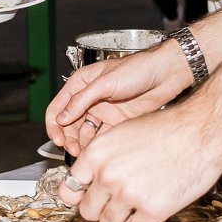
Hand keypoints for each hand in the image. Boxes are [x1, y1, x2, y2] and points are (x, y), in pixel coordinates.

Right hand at [46, 42, 190, 154]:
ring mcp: (103, 111)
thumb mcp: (105, 82)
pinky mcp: (117, 121)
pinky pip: (102, 137)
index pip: (58, 107)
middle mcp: (90, 99)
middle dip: (68, 137)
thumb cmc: (138, 68)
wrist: (167, 74)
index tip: (57, 138)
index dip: (54, 124)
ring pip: (84, 132)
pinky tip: (98, 151)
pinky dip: (97, 145)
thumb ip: (82, 100)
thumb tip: (62, 118)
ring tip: (84, 153)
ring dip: (81, 143)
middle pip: (69, 124)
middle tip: (72, 150)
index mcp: (81, 84)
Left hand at [56, 103, 221, 221]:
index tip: (88, 197)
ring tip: (136, 206)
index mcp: (96, 154)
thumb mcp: (122, 134)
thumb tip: (86, 181)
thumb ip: (101, 159)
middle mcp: (107, 175)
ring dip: (121, 220)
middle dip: (101, 209)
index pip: (68, 190)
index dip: (79, 196)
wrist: (202, 131)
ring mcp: (129, 195)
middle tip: (117, 202)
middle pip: (88, 212)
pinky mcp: (152, 211)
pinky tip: (149, 215)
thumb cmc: (167, 129)